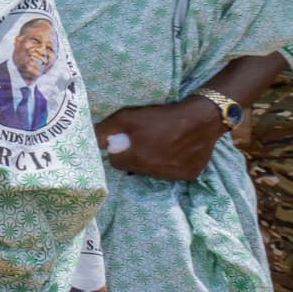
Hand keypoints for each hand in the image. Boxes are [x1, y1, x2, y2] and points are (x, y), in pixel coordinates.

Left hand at [94, 99, 229, 180]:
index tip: (126, 141)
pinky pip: (173, 172)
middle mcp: (153, 172)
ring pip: (152, 172)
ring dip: (152, 161)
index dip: (119, 150)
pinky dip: (172, 164)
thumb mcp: (128, 116)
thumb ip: (105, 129)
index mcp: (137, 159)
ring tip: (160, 144)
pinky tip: (176, 150)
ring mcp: (172, 175)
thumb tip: (92, 141)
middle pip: (134, 168)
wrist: (200, 118)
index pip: (116, 162)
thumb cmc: (161, 116)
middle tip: (144, 141)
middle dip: (135, 156)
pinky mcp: (188, 175)